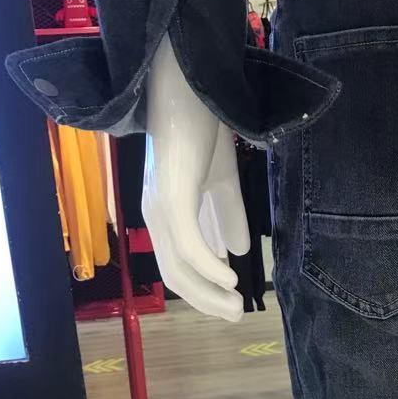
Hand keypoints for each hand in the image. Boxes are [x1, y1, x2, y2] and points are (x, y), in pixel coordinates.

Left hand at [142, 34, 249, 320]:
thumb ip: (228, 214)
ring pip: (179, 267)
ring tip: (237, 303)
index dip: (203, 290)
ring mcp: (162, 206)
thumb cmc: (202, 125)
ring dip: (209, 291)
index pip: (177, 264)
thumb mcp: (221, 178)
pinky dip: (209, 268)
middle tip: (236, 315)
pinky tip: (232, 276)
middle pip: (175, 274)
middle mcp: (156, 214)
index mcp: (164, 211)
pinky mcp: (173, 196)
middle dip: (206, 300)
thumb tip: (241, 250)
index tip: (231, 306)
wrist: (191, 83)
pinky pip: (189, 246)